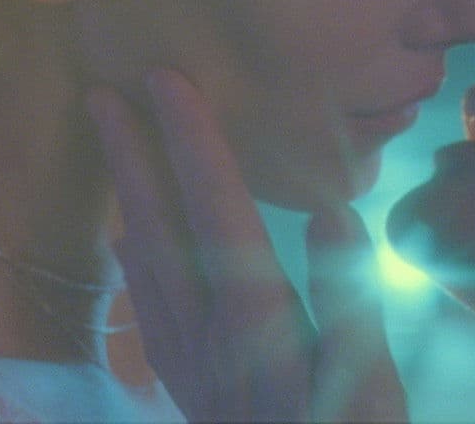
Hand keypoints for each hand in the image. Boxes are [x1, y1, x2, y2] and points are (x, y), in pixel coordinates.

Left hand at [86, 68, 406, 421]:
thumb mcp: (370, 388)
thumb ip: (350, 300)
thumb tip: (336, 210)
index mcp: (256, 324)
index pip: (220, 212)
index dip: (195, 143)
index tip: (170, 80)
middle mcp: (209, 337)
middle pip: (162, 230)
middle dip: (135, 157)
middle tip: (104, 93)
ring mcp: (193, 367)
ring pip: (146, 267)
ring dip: (127, 200)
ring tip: (109, 151)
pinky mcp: (194, 392)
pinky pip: (149, 314)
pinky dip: (135, 269)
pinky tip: (132, 252)